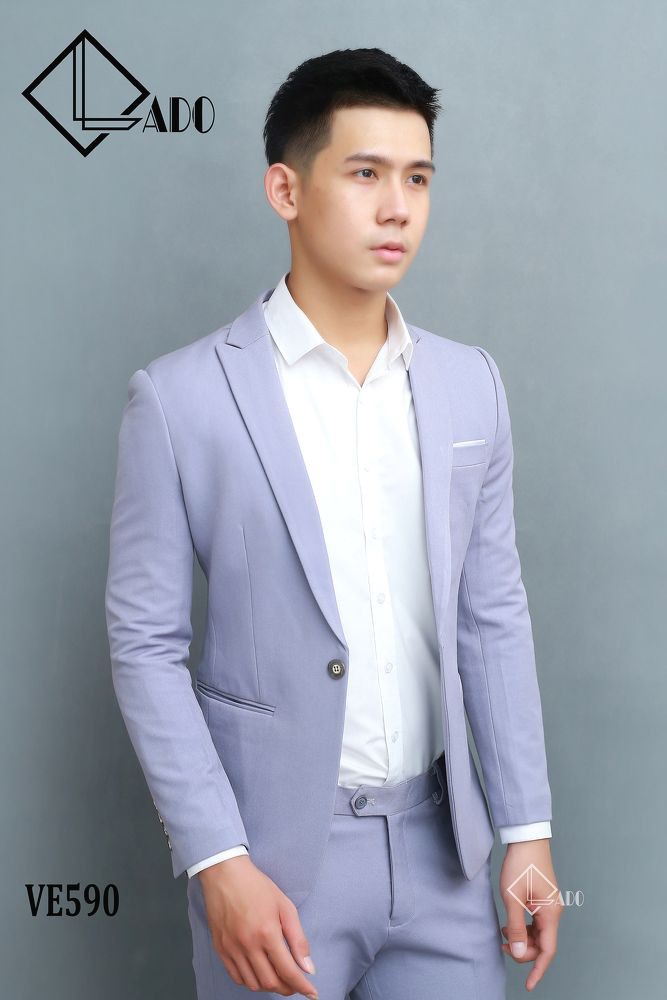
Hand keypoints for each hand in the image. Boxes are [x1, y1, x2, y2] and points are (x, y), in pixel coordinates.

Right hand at [198, 855, 317, 997]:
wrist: (225, 875)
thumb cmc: (257, 887)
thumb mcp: (285, 906)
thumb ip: (298, 939)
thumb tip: (308, 967)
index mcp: (267, 932)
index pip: (288, 971)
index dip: (302, 986)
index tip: (311, 992)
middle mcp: (248, 945)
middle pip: (271, 982)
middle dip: (288, 988)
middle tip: (296, 984)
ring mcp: (232, 949)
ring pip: (253, 984)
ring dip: (269, 986)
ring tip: (280, 979)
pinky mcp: (221, 949)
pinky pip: (237, 977)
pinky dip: (251, 982)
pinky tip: (260, 973)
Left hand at [499, 839, 562, 990]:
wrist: (527, 838)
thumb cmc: (520, 864)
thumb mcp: (512, 897)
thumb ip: (516, 926)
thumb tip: (520, 952)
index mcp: (550, 913)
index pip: (548, 951)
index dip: (538, 970)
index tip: (529, 986)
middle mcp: (554, 912)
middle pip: (543, 944)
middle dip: (525, 950)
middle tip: (503, 944)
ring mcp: (550, 906)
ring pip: (539, 934)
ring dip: (523, 939)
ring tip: (504, 932)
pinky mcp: (543, 900)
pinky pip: (537, 923)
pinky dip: (525, 928)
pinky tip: (511, 924)